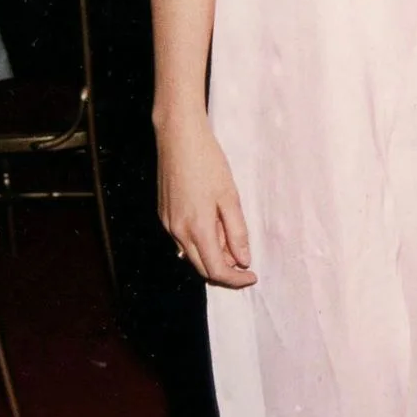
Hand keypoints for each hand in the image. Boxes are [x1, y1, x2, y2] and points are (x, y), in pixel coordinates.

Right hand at [156, 111, 256, 288]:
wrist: (178, 137)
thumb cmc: (207, 161)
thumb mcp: (230, 197)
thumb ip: (236, 232)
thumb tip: (243, 259)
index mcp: (197, 228)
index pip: (216, 270)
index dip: (236, 279)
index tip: (252, 275)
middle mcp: (177, 231)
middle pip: (202, 268)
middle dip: (225, 271)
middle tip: (246, 263)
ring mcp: (168, 223)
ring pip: (191, 255)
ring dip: (213, 257)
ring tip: (232, 240)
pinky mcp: (164, 214)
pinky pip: (183, 240)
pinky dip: (201, 243)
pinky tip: (214, 228)